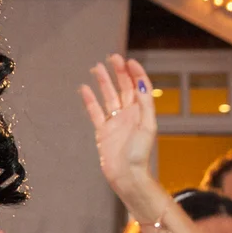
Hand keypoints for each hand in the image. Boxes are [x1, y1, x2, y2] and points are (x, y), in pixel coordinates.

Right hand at [80, 55, 160, 212]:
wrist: (126, 175)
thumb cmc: (139, 154)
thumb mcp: (147, 126)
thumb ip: (144, 103)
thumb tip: (140, 83)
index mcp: (141, 111)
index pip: (139, 86)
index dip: (135, 73)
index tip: (129, 61)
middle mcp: (128, 114)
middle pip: (123, 87)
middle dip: (118, 72)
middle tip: (112, 57)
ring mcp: (115, 121)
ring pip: (108, 96)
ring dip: (103, 82)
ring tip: (96, 67)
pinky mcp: (103, 131)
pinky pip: (95, 111)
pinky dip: (90, 100)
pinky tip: (84, 88)